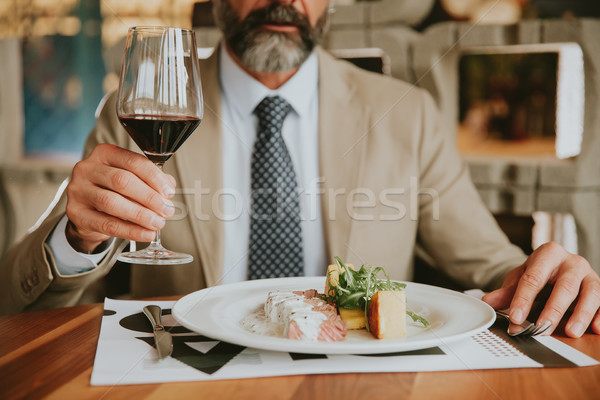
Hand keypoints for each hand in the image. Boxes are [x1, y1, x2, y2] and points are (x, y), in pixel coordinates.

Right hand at [65, 144, 175, 252]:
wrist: (88, 212)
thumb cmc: (113, 191)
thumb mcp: (132, 179)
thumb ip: (151, 180)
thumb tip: (169, 187)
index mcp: (104, 154)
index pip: (133, 161)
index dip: (154, 177)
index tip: (169, 192)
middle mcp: (87, 168)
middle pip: (122, 181)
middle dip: (149, 197)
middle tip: (167, 210)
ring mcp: (78, 190)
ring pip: (112, 202)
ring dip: (140, 215)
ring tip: (158, 222)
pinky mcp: (75, 213)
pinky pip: (106, 224)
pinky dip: (130, 230)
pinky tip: (146, 233)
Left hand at [482, 242, 599, 337]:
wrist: (556, 266)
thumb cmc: (538, 273)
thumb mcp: (520, 278)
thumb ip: (506, 292)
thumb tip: (487, 302)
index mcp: (548, 254)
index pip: (534, 278)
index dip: (524, 299)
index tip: (515, 317)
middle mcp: (572, 262)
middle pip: (564, 286)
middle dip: (553, 309)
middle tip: (543, 327)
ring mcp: (589, 274)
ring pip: (590, 293)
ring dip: (580, 314)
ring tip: (571, 332)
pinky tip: (596, 328)